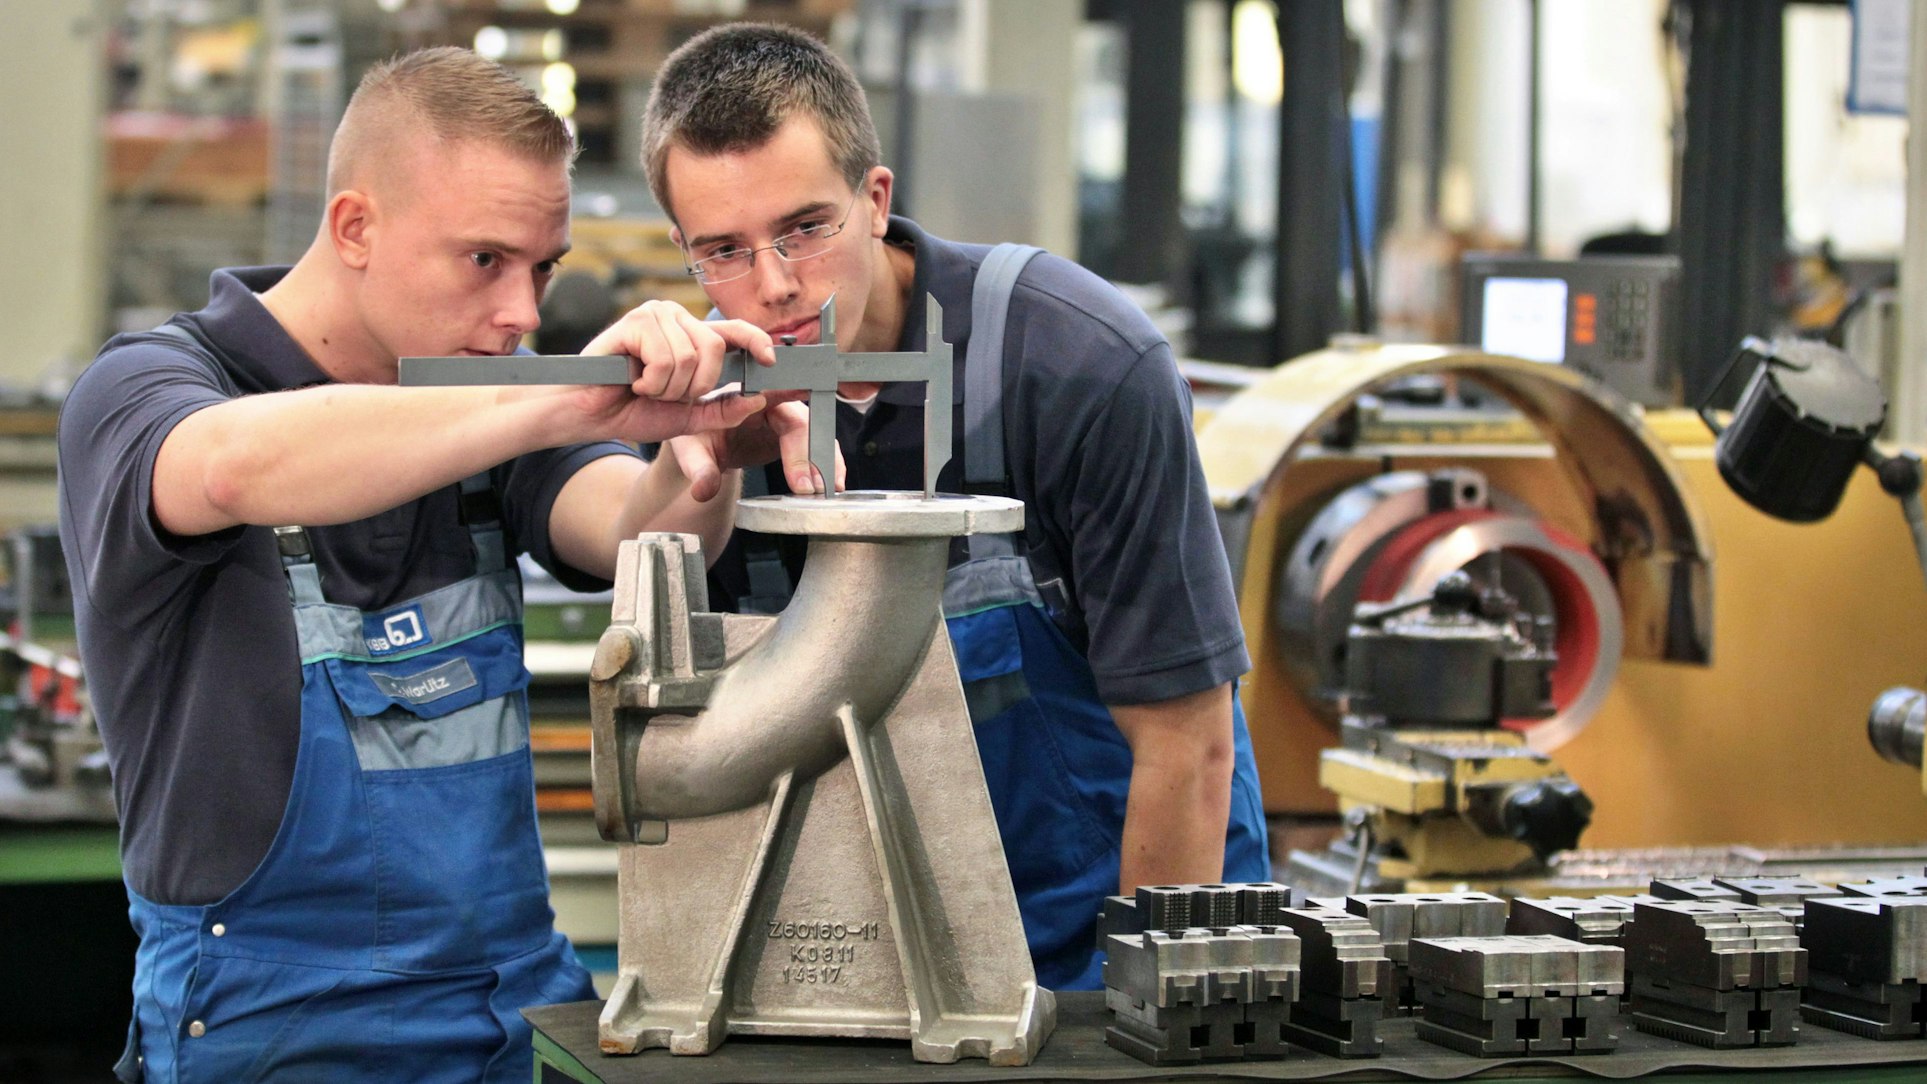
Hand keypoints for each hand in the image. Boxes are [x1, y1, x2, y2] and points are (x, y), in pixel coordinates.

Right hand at [568, 301, 777, 443]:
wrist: (590, 415)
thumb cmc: (633, 411)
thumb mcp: (689, 417)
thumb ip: (723, 411)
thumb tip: (758, 399)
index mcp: (692, 336)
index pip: (734, 330)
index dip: (756, 341)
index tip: (771, 360)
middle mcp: (676, 318)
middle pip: (715, 347)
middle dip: (696, 384)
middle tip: (665, 393)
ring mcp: (656, 315)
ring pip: (690, 356)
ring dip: (668, 387)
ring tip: (645, 386)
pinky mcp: (635, 321)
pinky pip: (665, 358)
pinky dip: (652, 380)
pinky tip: (633, 380)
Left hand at [666, 394, 846, 500]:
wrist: (707, 440)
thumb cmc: (699, 435)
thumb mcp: (692, 449)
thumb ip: (699, 468)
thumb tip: (703, 491)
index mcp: (751, 394)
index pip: (777, 400)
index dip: (793, 420)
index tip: (799, 445)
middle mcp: (776, 402)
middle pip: (802, 423)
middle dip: (808, 455)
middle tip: (806, 488)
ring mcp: (790, 419)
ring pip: (818, 435)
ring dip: (825, 462)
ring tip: (825, 491)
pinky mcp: (797, 436)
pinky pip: (819, 447)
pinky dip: (828, 465)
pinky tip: (833, 486)